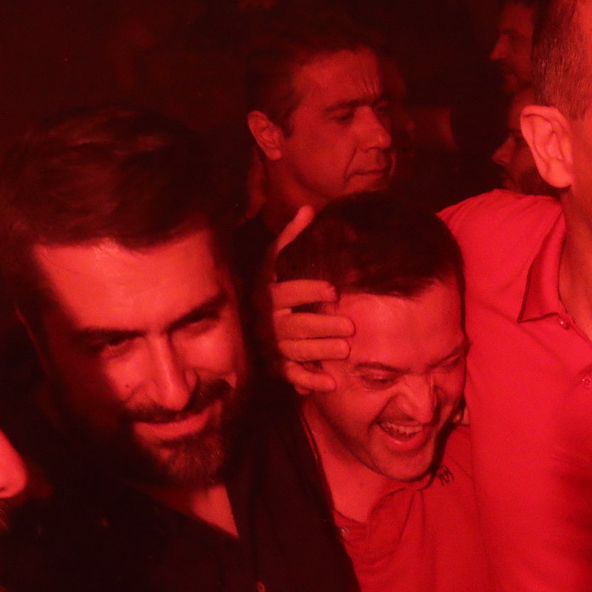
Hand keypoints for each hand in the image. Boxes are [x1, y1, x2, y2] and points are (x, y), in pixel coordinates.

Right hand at [265, 206, 351, 392]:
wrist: (241, 323)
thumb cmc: (266, 287)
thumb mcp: (272, 260)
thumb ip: (290, 237)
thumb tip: (308, 209)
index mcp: (267, 295)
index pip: (287, 292)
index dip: (308, 291)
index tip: (333, 290)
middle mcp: (267, 322)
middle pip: (295, 325)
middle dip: (322, 326)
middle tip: (351, 326)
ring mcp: (270, 345)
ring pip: (296, 350)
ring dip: (321, 351)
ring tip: (346, 351)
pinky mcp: (275, 365)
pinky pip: (291, 374)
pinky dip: (310, 380)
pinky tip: (332, 382)